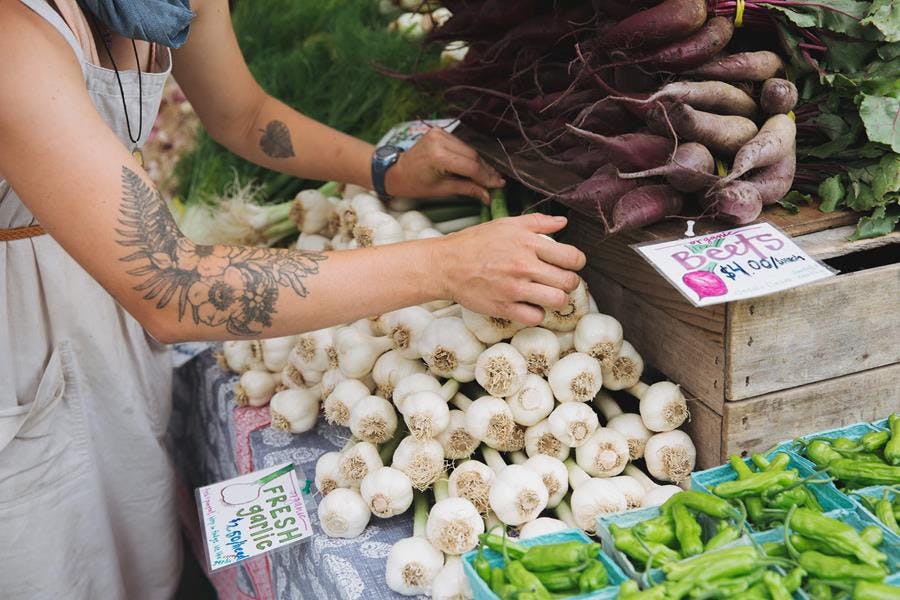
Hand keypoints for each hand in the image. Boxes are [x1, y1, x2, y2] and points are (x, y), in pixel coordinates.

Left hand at [384, 128, 504, 202]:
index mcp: (438, 156)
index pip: (470, 167)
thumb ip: (467, 190)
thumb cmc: (415, 184)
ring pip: (469, 150)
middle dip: (485, 171)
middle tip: (496, 182)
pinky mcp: (439, 131)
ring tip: (487, 176)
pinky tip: (474, 166)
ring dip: (478, 163)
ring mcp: (439, 133)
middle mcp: (439, 140)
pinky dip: (468, 156)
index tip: (499, 185)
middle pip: (472, 156)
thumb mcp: (442, 190)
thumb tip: (488, 196)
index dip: (486, 177)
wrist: (396, 171)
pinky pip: (461, 145)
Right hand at [433, 213, 586, 324]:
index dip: (577, 262)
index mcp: (528, 243)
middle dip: (569, 283)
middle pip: (569, 281)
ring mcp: (514, 288)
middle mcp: (524, 266)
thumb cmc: (476, 242)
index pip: (572, 257)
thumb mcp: (507, 224)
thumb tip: (563, 223)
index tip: (569, 264)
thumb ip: (538, 223)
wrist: (446, 265)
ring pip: (557, 301)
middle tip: (559, 281)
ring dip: (556, 300)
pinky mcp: (504, 307)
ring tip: (548, 295)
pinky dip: (536, 313)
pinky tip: (530, 305)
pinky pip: (535, 317)